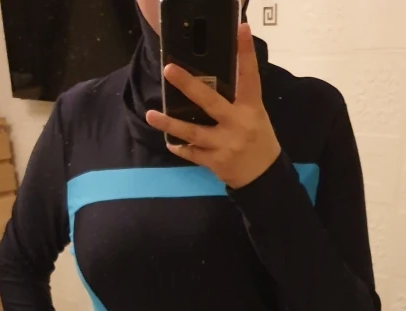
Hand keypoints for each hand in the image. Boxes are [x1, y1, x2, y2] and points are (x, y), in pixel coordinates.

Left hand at [146, 23, 280, 189]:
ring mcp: (224, 145)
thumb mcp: (256, 116)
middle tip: (169, 70)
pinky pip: (192, 153)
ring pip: (192, 132)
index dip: (246, 53)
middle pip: (209, 102)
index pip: (250, 77)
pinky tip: (169, 141)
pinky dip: (180, 147)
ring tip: (151, 115)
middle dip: (188, 85)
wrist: (263, 177)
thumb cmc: (259, 140)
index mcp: (251, 109)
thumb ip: (238, 100)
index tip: (241, 30)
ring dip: (170, 124)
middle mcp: (237, 125)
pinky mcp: (215, 161)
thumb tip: (212, 80)